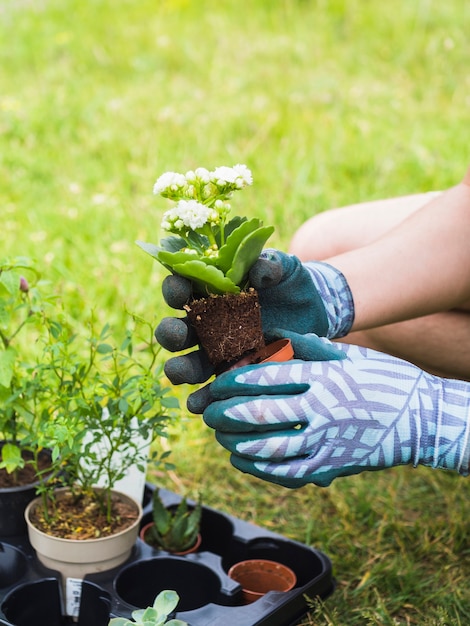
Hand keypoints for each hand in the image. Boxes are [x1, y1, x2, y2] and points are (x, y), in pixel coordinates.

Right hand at [155, 250, 353, 410]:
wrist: (313, 313)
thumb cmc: (290, 283)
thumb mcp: (284, 267)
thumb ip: (270, 264)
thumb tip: (260, 271)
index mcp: (210, 291)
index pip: (183, 288)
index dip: (176, 289)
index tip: (181, 291)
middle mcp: (205, 322)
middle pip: (176, 329)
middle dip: (171, 332)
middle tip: (177, 335)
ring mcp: (216, 352)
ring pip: (187, 363)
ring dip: (179, 369)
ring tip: (178, 374)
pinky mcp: (232, 375)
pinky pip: (212, 391)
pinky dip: (203, 399)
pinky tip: (199, 406)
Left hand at [203, 340, 469, 486]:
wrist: (422, 420)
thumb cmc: (384, 379)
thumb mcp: (350, 355)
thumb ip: (308, 346)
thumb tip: (271, 334)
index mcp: (324, 378)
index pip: (268, 378)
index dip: (235, 381)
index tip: (215, 382)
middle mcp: (323, 411)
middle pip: (261, 414)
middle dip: (226, 413)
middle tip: (207, 412)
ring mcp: (328, 443)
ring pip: (270, 448)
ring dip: (237, 443)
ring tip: (219, 436)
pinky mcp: (333, 468)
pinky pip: (289, 473)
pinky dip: (259, 468)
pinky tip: (241, 459)